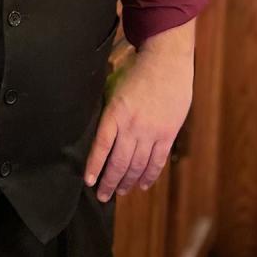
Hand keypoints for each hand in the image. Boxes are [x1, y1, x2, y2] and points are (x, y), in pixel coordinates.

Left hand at [84, 42, 193, 202]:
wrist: (167, 60)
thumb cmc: (138, 70)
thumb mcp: (115, 87)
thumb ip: (109, 111)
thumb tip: (100, 131)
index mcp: (116, 112)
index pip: (102, 146)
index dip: (94, 166)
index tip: (89, 181)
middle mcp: (133, 125)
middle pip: (119, 162)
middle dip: (109, 182)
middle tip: (103, 196)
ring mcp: (152, 132)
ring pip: (137, 165)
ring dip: (128, 182)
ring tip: (120, 192)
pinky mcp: (167, 134)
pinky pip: (157, 161)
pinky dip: (149, 175)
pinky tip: (142, 184)